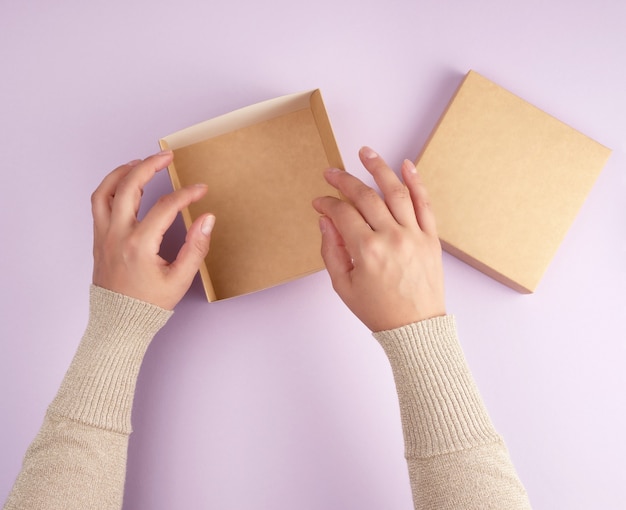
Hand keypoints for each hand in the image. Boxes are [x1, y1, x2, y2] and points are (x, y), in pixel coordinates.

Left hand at [91, 150, 214, 309]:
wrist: (119, 322)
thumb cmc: (149, 304)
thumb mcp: (180, 279)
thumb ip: (196, 247)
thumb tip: (208, 219)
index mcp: (139, 245)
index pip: (166, 207)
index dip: (187, 194)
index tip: (201, 189)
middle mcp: (117, 234)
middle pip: (129, 186)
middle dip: (149, 165)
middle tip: (167, 156)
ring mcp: (104, 235)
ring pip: (106, 191)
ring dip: (123, 171)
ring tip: (141, 162)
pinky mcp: (99, 238)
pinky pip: (99, 203)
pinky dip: (111, 187)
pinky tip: (125, 183)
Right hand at [312, 147, 445, 331]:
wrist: (415, 329)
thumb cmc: (378, 310)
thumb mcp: (343, 286)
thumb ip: (331, 250)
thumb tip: (325, 221)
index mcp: (367, 251)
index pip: (342, 213)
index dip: (327, 203)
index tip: (319, 202)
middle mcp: (391, 237)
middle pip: (365, 196)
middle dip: (344, 180)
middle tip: (331, 172)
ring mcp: (414, 235)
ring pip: (395, 191)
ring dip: (379, 168)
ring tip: (365, 152)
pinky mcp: (431, 237)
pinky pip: (425, 203)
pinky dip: (416, 181)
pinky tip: (406, 164)